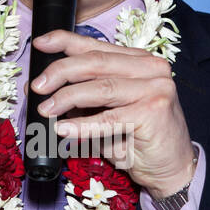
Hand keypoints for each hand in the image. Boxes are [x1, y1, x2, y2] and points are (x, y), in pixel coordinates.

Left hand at [31, 29, 194, 196]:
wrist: (171, 168)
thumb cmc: (137, 139)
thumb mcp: (105, 112)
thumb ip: (81, 97)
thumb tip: (42, 88)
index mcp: (139, 61)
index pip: (97, 45)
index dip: (65, 41)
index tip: (41, 43)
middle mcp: (151, 68)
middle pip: (96, 62)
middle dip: (60, 72)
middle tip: (37, 87)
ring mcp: (156, 88)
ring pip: (101, 87)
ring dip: (67, 98)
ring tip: (45, 109)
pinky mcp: (154, 112)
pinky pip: (109, 118)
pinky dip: (83, 124)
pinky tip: (64, 129)